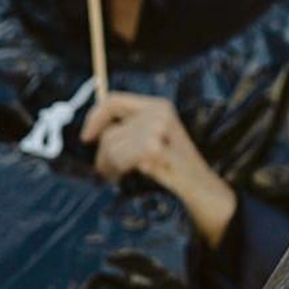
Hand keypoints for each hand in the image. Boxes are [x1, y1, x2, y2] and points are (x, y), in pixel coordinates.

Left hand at [81, 92, 235, 246]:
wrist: (202, 187)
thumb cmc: (173, 166)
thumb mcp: (154, 137)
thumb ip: (129, 128)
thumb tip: (93, 131)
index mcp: (158, 105)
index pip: (113, 101)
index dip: (95, 118)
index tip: (86, 138)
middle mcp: (159, 113)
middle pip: (110, 132)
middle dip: (104, 155)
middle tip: (111, 172)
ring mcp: (158, 129)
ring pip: (111, 147)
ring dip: (112, 166)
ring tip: (125, 174)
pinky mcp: (154, 148)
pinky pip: (120, 159)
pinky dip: (123, 170)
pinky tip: (137, 174)